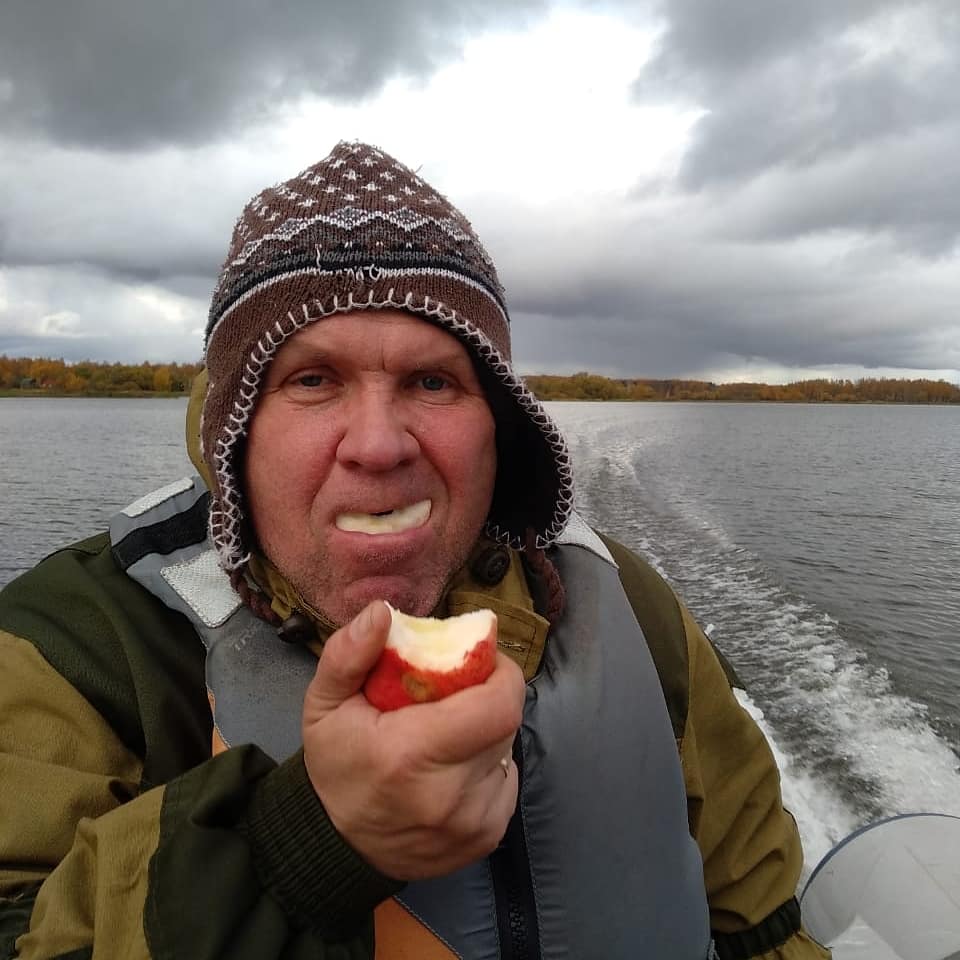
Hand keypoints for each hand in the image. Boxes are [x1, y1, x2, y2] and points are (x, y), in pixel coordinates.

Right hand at [302, 600, 524, 880]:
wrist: (337, 846)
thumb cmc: (337, 765)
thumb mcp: (324, 704)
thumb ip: (348, 654)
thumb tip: (382, 612)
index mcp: (411, 754)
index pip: (498, 706)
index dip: (500, 674)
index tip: (478, 658)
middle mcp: (450, 794)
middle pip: (505, 723)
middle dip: (489, 696)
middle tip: (458, 690)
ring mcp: (473, 822)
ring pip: (508, 751)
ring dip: (488, 731)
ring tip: (451, 730)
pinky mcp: (487, 837)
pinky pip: (507, 781)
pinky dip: (489, 765)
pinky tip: (455, 767)